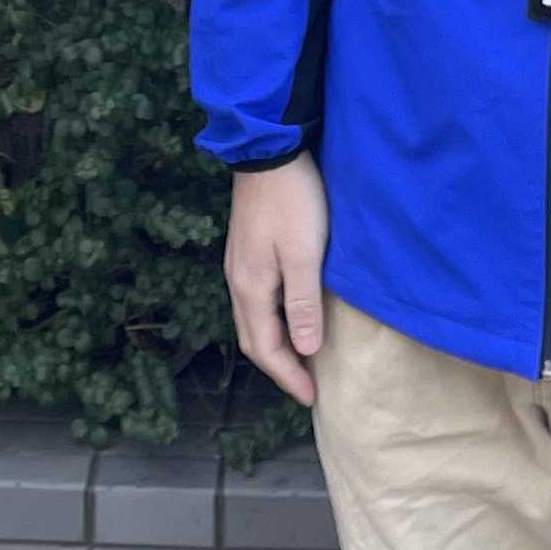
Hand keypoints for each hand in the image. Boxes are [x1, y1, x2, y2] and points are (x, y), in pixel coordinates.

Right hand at [224, 155, 329, 405]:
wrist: (269, 151)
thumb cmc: (293, 202)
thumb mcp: (305, 254)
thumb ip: (304, 304)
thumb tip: (305, 350)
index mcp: (251, 287)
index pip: (265, 348)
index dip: (288, 376)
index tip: (312, 398)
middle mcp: (238, 281)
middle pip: (252, 339)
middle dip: (278, 367)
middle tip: (306, 386)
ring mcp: (239, 265)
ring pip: (252, 320)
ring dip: (274, 344)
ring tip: (301, 359)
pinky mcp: (247, 250)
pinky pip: (255, 301)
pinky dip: (271, 322)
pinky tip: (290, 318)